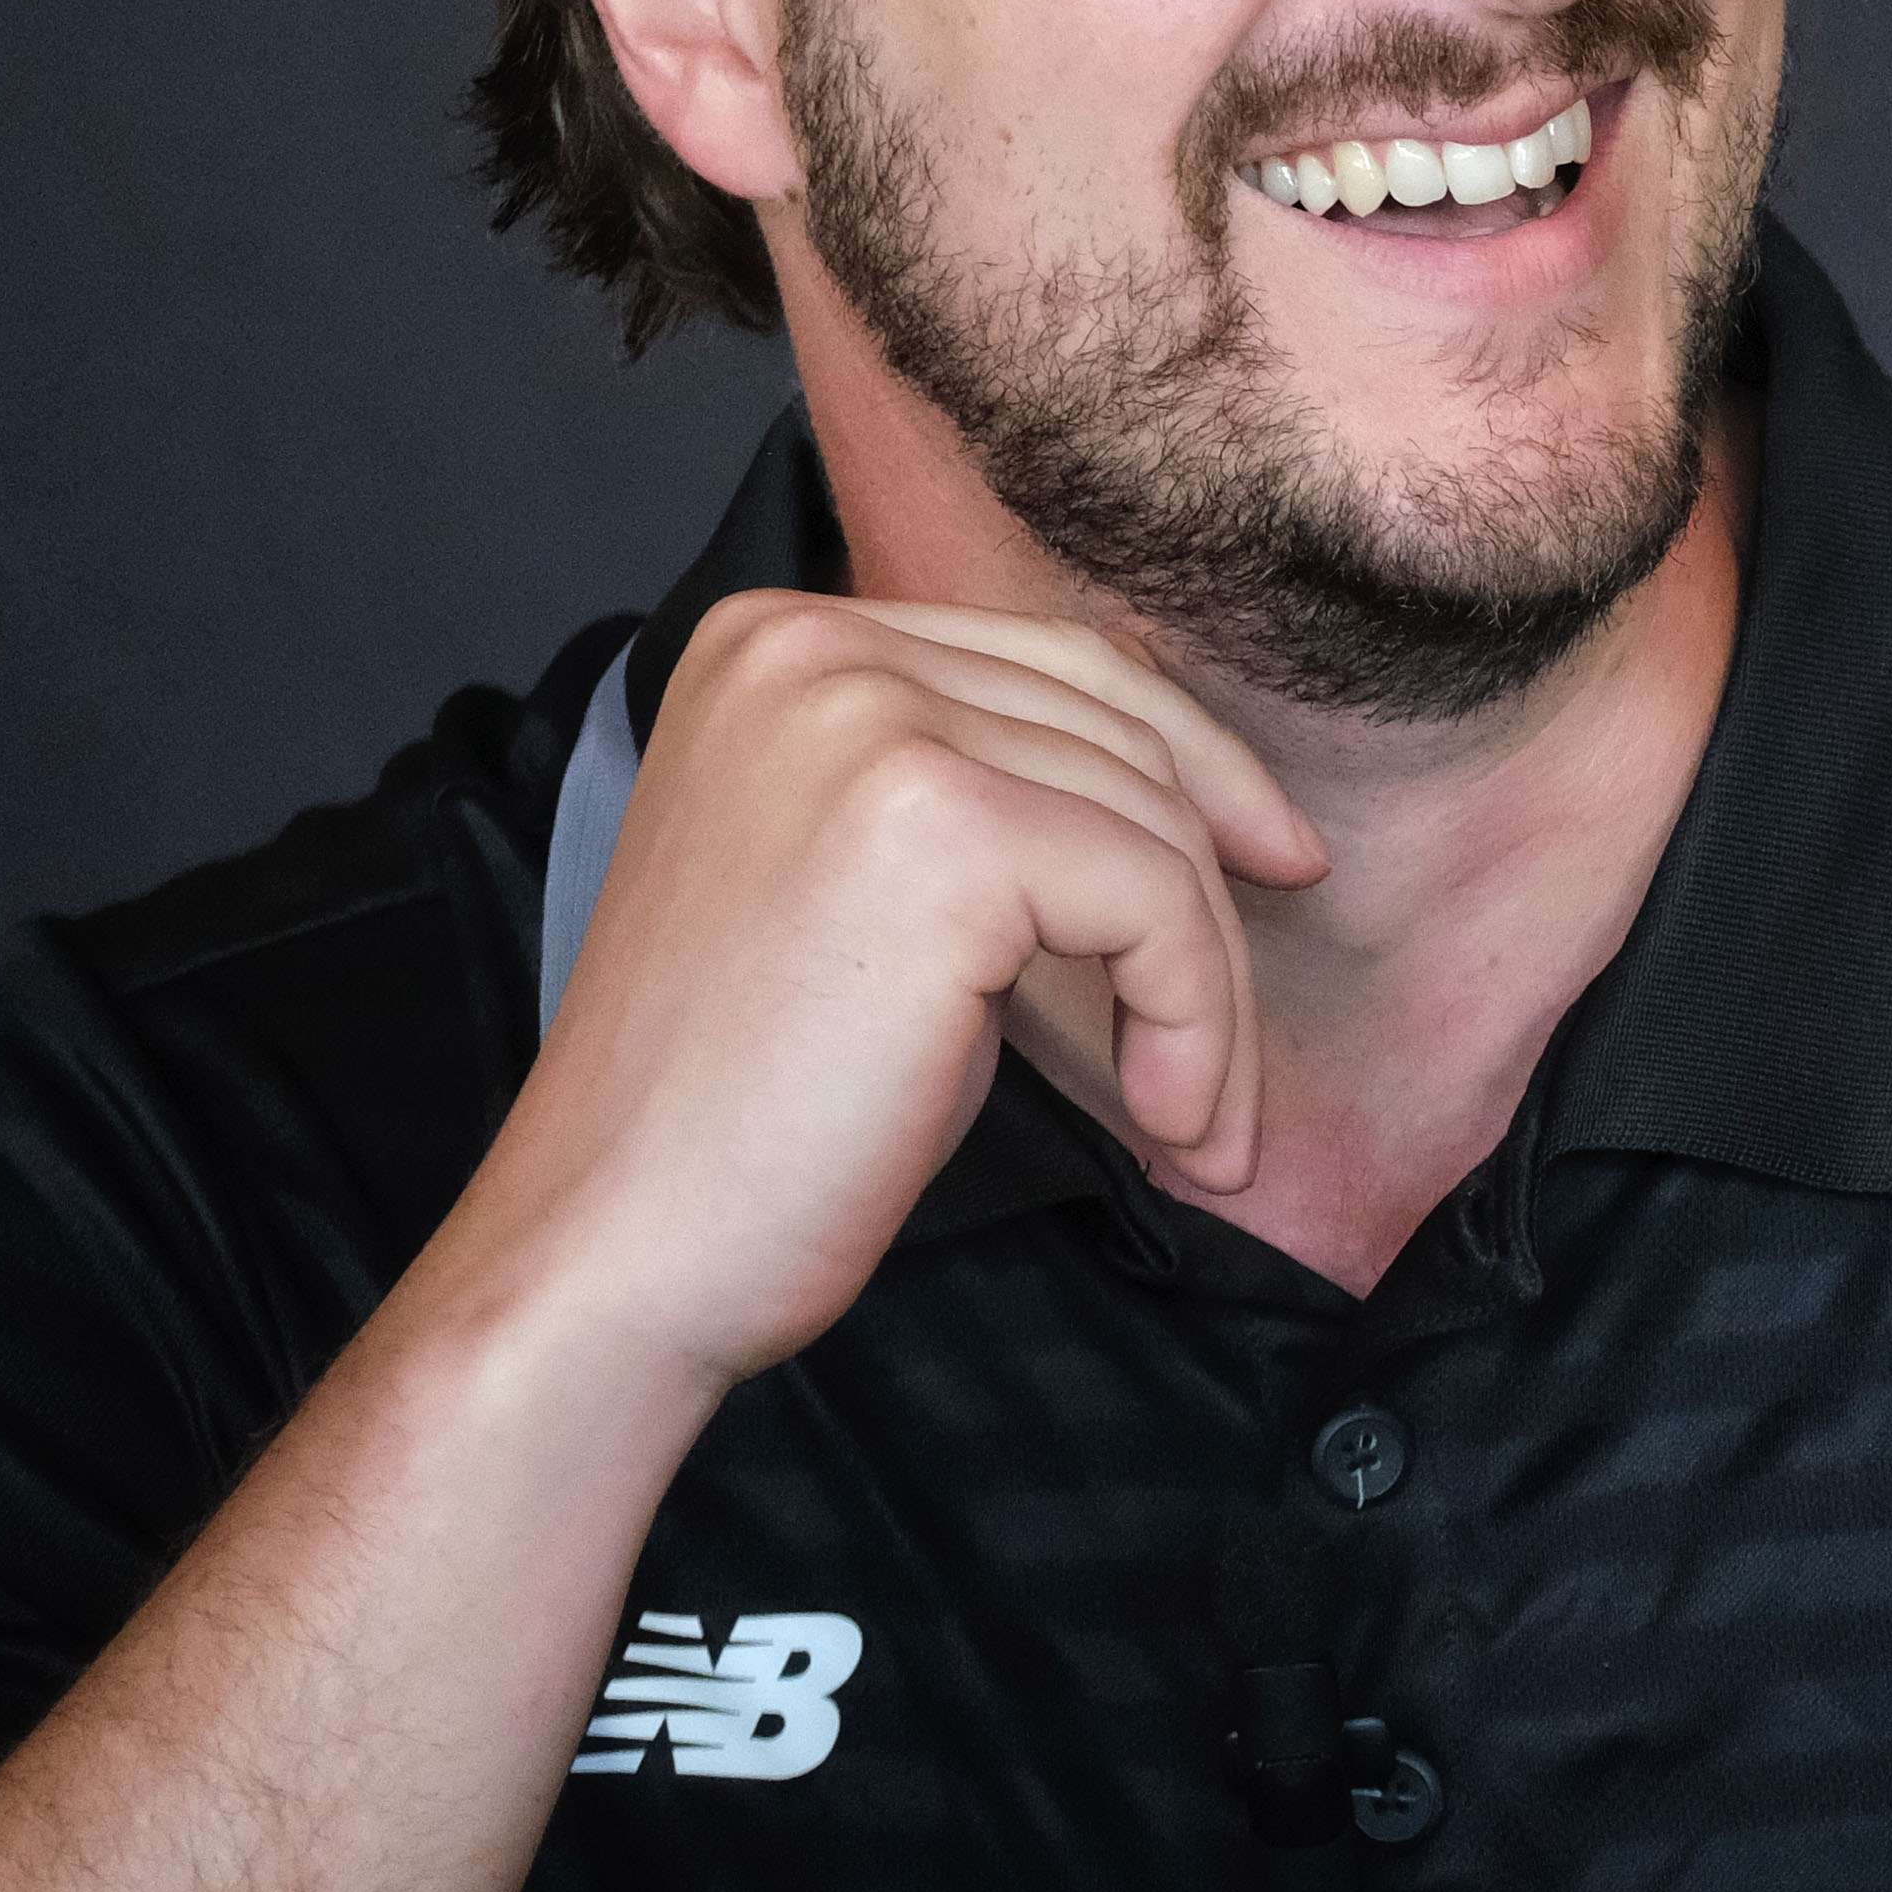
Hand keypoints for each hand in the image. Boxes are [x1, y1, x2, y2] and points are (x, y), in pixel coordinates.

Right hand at [451, 592, 1330, 1395]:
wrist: (617, 1250)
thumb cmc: (747, 1105)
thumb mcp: (871, 889)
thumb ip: (987, 793)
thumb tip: (1195, 783)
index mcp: (776, 640)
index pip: (1057, 665)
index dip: (1191, 768)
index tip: (1274, 866)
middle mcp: (812, 651)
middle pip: (1119, 731)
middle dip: (1209, 892)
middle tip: (1234, 1046)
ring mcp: (867, 724)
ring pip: (1152, 827)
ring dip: (1205, 991)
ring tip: (1194, 1118)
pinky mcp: (937, 831)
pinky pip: (1155, 904)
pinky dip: (1197, 1022)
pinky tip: (1172, 1120)